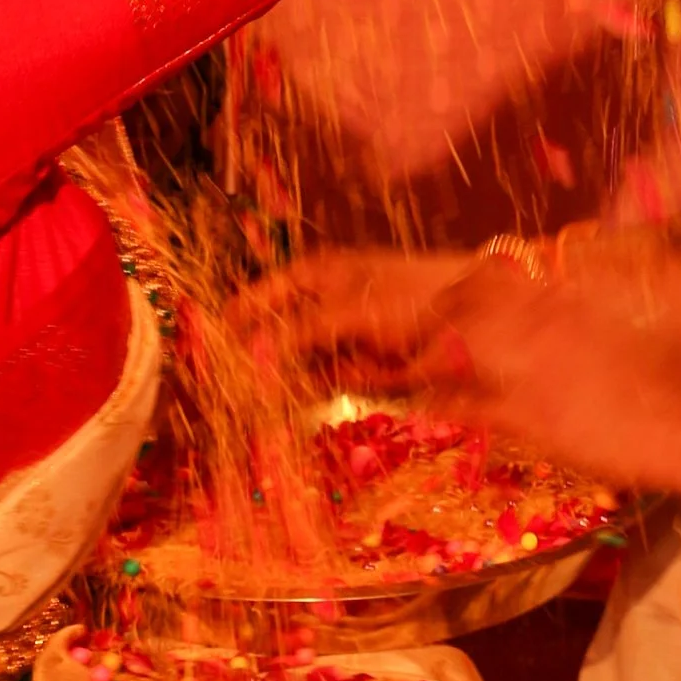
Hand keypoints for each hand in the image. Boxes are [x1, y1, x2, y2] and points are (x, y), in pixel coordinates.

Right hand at [223, 242, 478, 393]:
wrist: (476, 321)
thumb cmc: (407, 295)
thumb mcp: (346, 308)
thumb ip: (296, 333)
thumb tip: (250, 354)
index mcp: (317, 274)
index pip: (261, 296)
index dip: (234, 319)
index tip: (205, 345)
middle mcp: (324, 305)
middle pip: (274, 333)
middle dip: (249, 358)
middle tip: (220, 384)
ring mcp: (341, 339)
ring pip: (293, 364)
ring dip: (270, 382)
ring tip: (242, 401)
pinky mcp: (361, 372)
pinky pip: (320, 384)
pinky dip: (300, 394)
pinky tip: (279, 405)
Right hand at [407, 258, 680, 489]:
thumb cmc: (605, 437)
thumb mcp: (531, 430)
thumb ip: (477, 407)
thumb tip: (429, 401)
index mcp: (509, 341)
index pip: (443, 340)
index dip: (414, 359)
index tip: (397, 376)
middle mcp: (531, 308)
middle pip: (464, 296)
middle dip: (434, 318)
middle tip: (417, 347)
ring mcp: (564, 302)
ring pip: (498, 282)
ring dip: (467, 300)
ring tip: (455, 329)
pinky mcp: (590, 306)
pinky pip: (533, 287)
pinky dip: (507, 297)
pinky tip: (508, 323)